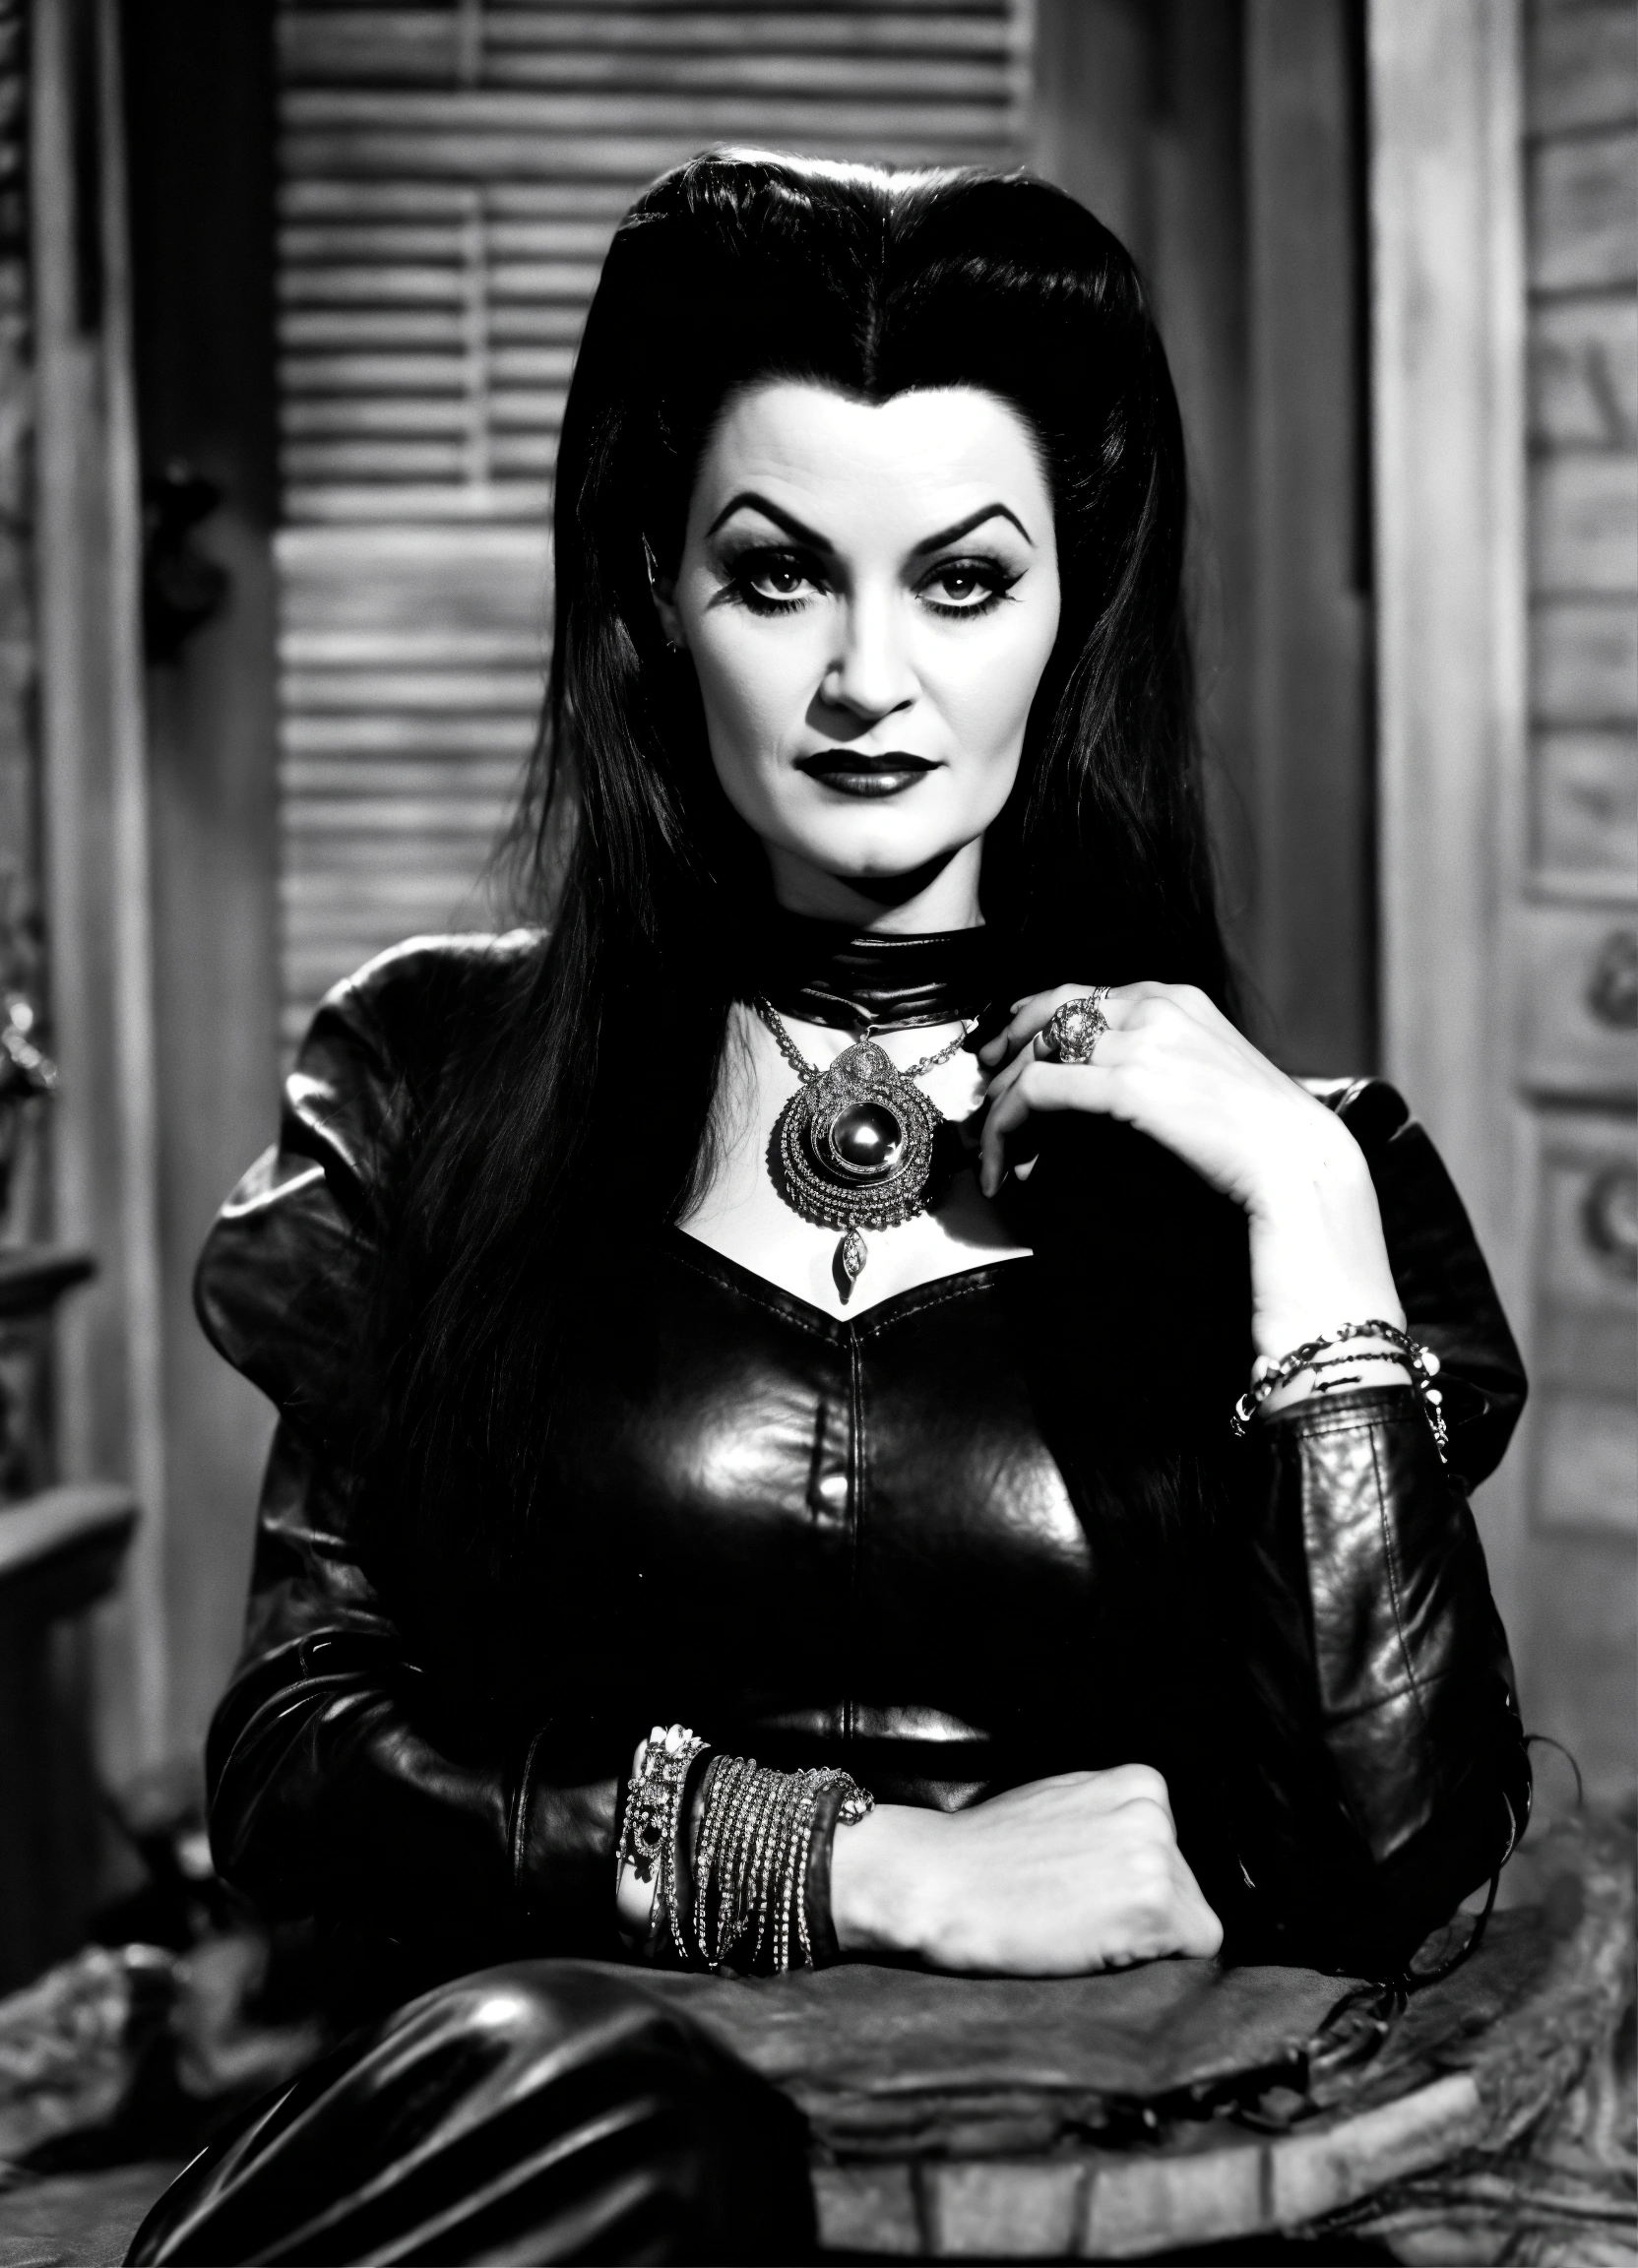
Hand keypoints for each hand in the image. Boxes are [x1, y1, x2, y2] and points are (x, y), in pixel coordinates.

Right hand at [830, 1764, 1223, 1974]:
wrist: (941, 1883)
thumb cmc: (987, 1851)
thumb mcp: (1063, 1802)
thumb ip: (1113, 1815)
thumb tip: (1155, 1847)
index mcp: (1140, 1782)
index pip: (1174, 1850)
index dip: (1130, 1881)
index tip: (1083, 1884)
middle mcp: (1156, 1812)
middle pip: (1185, 1885)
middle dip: (1142, 1907)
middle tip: (1077, 1910)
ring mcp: (1157, 1856)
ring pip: (1189, 1918)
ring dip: (1146, 1935)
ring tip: (1081, 1925)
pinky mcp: (1154, 1905)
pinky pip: (1197, 1948)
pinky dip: (1157, 1960)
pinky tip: (1100, 1945)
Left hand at [976, 982, 1406, 1361]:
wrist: (1301, 1166)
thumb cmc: (1263, 1141)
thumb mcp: (1209, 1080)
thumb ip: (1161, 1065)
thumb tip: (1108, 1087)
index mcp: (1175, 997)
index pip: (1079, 994)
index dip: (1028, 1022)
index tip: (1003, 1054)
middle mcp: (1154, 1005)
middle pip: (1047, 1015)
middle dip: (1002, 1054)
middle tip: (980, 1091)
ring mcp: (1141, 1040)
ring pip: (1033, 1055)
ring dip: (999, 1104)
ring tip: (990, 1147)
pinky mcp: (1128, 1084)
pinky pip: (1036, 1094)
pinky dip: (1006, 1130)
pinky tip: (1003, 1166)